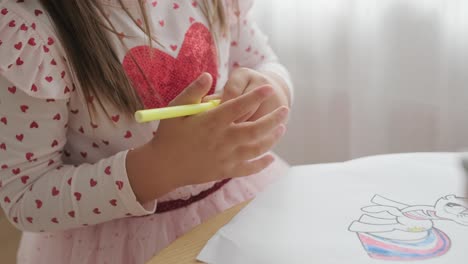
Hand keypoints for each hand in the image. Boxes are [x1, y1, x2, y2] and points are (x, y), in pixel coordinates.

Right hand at [127, 73, 288, 202]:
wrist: (163, 166)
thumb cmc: (169, 135)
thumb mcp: (176, 109)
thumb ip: (193, 91)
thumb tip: (209, 75)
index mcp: (211, 122)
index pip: (239, 106)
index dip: (256, 96)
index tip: (268, 88)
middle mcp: (222, 140)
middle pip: (255, 129)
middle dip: (273, 119)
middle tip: (285, 110)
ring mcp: (226, 157)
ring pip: (256, 148)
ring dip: (272, 138)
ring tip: (281, 129)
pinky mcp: (225, 171)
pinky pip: (248, 168)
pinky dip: (261, 164)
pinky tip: (270, 158)